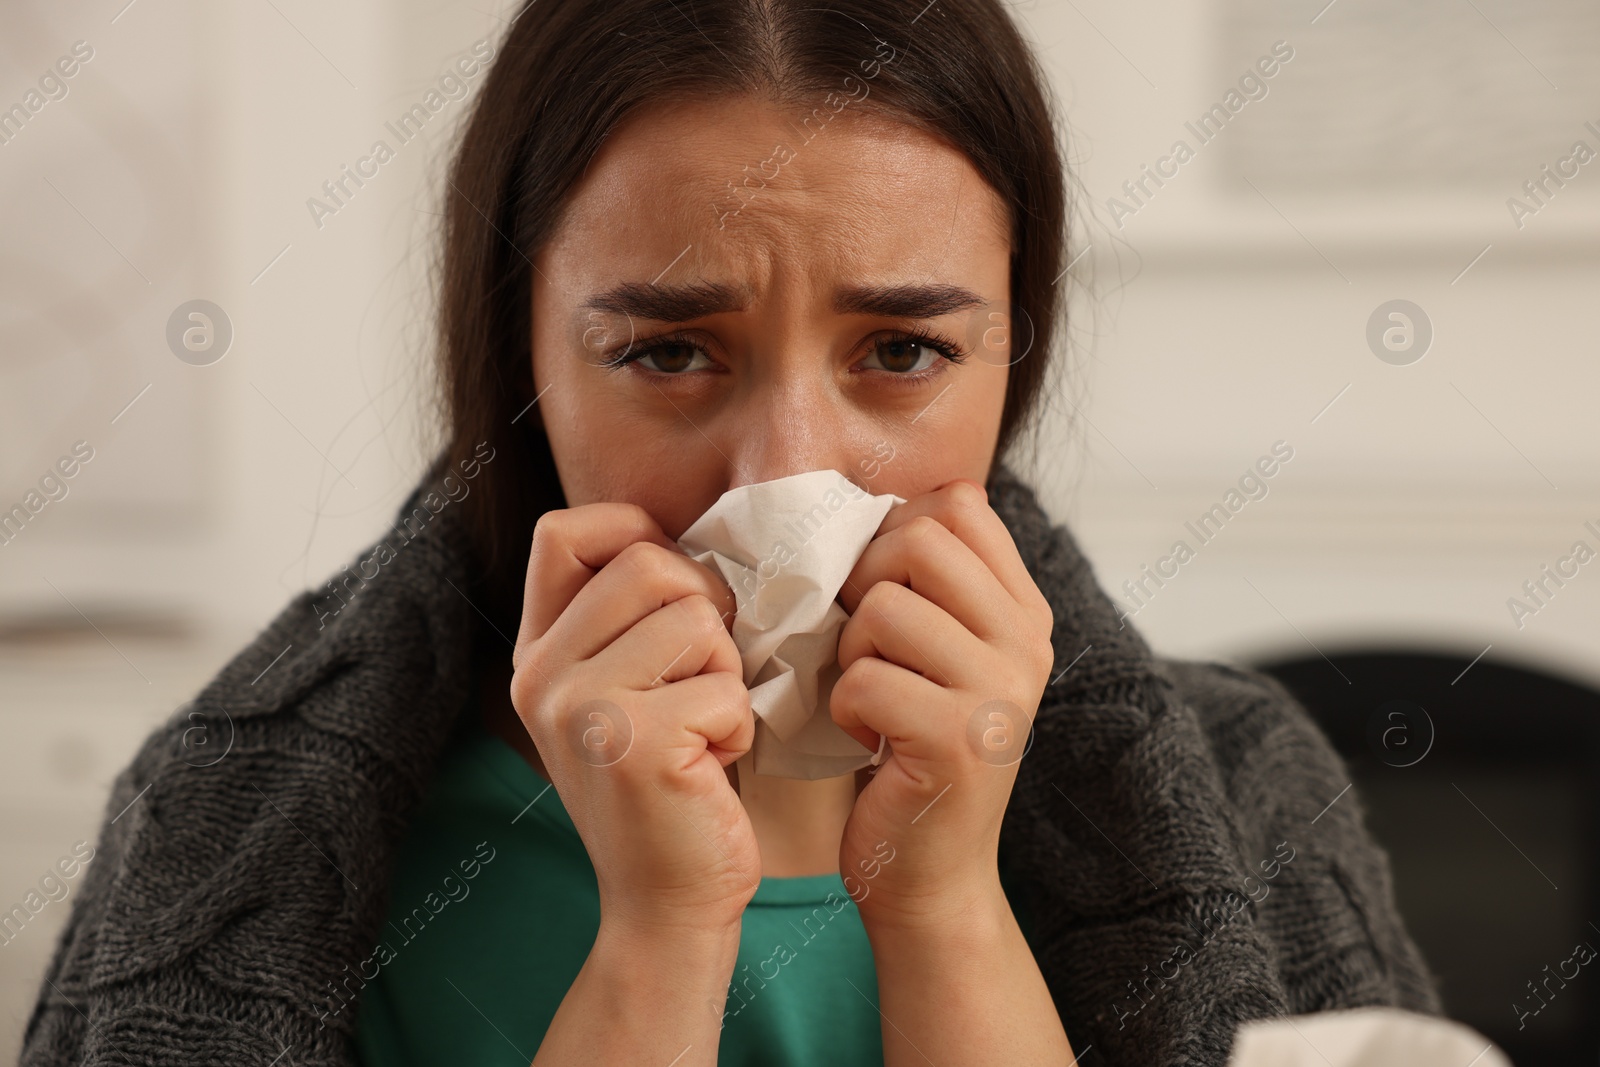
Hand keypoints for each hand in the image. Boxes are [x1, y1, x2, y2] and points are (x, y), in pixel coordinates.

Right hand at [509, 503, 759, 936]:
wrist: (666, 905)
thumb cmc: (670, 788)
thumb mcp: (626, 692)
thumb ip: (631, 619)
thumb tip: (691, 538)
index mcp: (537, 654)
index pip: (564, 531)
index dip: (633, 532)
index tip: (674, 590)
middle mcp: (543, 675)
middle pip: (648, 562)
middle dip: (704, 610)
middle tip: (704, 675)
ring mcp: (581, 708)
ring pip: (696, 619)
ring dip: (726, 672)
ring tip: (703, 727)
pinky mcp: (634, 743)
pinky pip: (726, 685)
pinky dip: (739, 724)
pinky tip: (711, 766)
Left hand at [830, 479, 1054, 930]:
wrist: (927, 871)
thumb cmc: (910, 750)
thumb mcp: (939, 654)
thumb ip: (929, 583)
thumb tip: (870, 505)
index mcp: (1024, 612)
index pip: (958, 504)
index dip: (894, 534)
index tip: (883, 593)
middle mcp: (1026, 643)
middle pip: (918, 539)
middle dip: (865, 585)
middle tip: (869, 647)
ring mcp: (999, 692)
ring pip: (882, 607)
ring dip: (851, 654)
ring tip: (874, 699)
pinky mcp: (959, 741)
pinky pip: (863, 679)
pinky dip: (844, 710)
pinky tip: (870, 742)